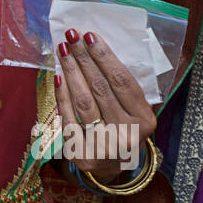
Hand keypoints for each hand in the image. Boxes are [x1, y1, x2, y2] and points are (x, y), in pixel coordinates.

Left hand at [54, 30, 155, 183]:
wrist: (113, 166)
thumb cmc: (124, 127)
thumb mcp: (134, 110)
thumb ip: (122, 86)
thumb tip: (96, 49)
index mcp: (145, 120)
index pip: (122, 81)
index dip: (104, 57)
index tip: (90, 36)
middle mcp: (127, 135)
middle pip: (101, 89)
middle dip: (84, 59)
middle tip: (71, 37)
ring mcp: (104, 147)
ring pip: (84, 102)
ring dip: (71, 72)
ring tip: (63, 51)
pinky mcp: (82, 155)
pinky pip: (68, 119)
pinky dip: (62, 96)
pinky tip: (58, 76)